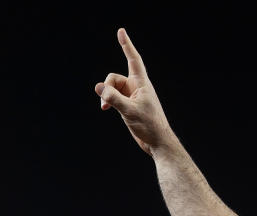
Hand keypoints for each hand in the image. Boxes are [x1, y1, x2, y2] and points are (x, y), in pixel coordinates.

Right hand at [95, 28, 174, 154]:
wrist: (157, 142)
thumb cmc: (149, 126)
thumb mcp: (130, 111)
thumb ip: (114, 98)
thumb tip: (98, 87)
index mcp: (142, 84)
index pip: (133, 59)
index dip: (127, 45)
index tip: (121, 31)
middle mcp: (136, 87)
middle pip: (114, 77)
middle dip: (107, 87)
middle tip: (105, 103)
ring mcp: (132, 96)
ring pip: (112, 88)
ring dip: (106, 96)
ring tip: (105, 108)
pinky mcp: (128, 105)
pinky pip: (113, 97)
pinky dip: (107, 101)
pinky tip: (105, 109)